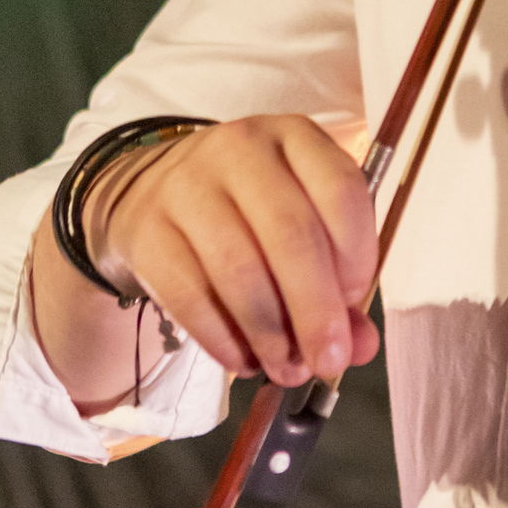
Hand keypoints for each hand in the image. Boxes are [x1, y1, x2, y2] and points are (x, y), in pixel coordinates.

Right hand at [78, 114, 379, 387]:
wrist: (151, 192)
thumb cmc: (246, 209)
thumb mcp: (300, 219)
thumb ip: (337, 280)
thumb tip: (360, 346)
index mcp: (295, 137)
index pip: (341, 190)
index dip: (357, 255)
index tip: (355, 302)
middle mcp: (241, 150)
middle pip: (291, 236)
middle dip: (316, 312)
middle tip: (328, 361)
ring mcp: (187, 186)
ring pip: (240, 271)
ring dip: (270, 335)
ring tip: (286, 369)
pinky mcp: (147, 230)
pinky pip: (191, 296)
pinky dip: (223, 339)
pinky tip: (243, 360)